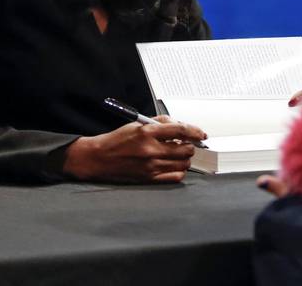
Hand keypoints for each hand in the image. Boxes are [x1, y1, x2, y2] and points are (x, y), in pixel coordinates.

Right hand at [63, 116, 206, 183]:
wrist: (99, 158)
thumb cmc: (117, 140)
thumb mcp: (138, 124)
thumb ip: (160, 122)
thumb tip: (179, 125)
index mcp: (148, 133)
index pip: (180, 130)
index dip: (195, 132)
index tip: (202, 134)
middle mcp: (151, 150)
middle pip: (185, 149)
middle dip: (189, 146)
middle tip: (185, 144)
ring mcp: (151, 166)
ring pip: (183, 164)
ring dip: (185, 158)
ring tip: (177, 154)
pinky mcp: (149, 178)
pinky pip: (175, 177)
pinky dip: (179, 171)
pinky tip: (173, 165)